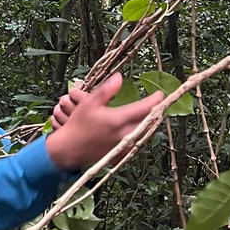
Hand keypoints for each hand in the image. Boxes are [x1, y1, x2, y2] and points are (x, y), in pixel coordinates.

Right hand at [45, 73, 163, 170]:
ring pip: (145, 133)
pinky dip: (141, 134)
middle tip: (157, 104)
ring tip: (151, 114)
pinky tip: (139, 128)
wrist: (69, 149)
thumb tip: (119, 77)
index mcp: (117, 120)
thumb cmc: (78, 125)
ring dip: (150, 123)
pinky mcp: (121, 152)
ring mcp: (124, 145)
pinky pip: (137, 142)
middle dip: (155, 112)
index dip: (155, 101)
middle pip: (148, 122)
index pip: (144, 109)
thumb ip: (106, 90)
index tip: (160, 94)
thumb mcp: (89, 103)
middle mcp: (124, 134)